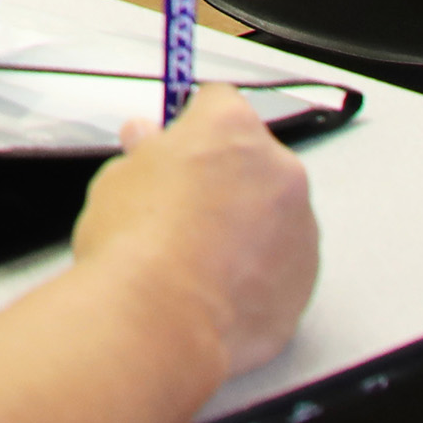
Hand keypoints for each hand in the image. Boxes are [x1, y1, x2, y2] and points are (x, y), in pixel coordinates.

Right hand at [75, 88, 317, 378]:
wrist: (159, 318)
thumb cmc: (136, 246)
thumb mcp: (118, 179)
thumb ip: (145, 154)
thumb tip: (148, 145)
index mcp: (230, 129)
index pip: (219, 104)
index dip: (192, 128)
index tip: (178, 148)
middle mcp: (277, 170)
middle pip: (254, 160)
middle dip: (225, 179)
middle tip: (183, 210)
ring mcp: (300, 227)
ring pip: (275, 215)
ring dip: (247, 228)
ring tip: (197, 260)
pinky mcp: (305, 280)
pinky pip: (283, 266)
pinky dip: (259, 274)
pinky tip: (216, 290)